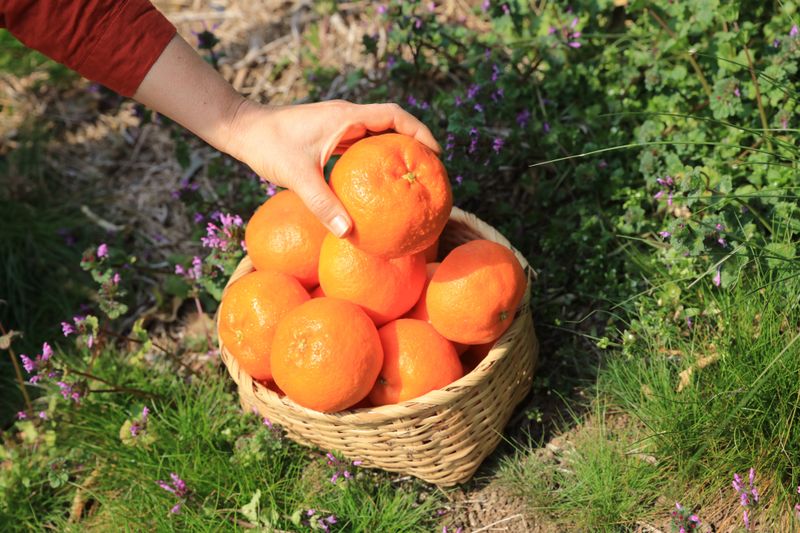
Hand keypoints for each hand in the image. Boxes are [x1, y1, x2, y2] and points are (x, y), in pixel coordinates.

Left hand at [134, 35, 439, 236]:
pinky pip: (361, 146)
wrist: (243, 131)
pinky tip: (378, 186)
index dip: (419, 131)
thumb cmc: (268, 146)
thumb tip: (347, 233)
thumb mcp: (297, 175)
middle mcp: (346, 118)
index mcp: (345, 117)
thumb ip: (322, 203)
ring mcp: (338, 126)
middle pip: (392, 124)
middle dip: (414, 144)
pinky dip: (375, 161)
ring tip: (411, 180)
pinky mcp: (330, 137)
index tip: (435, 154)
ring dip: (395, 152)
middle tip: (430, 172)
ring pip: (377, 135)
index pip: (394, 115)